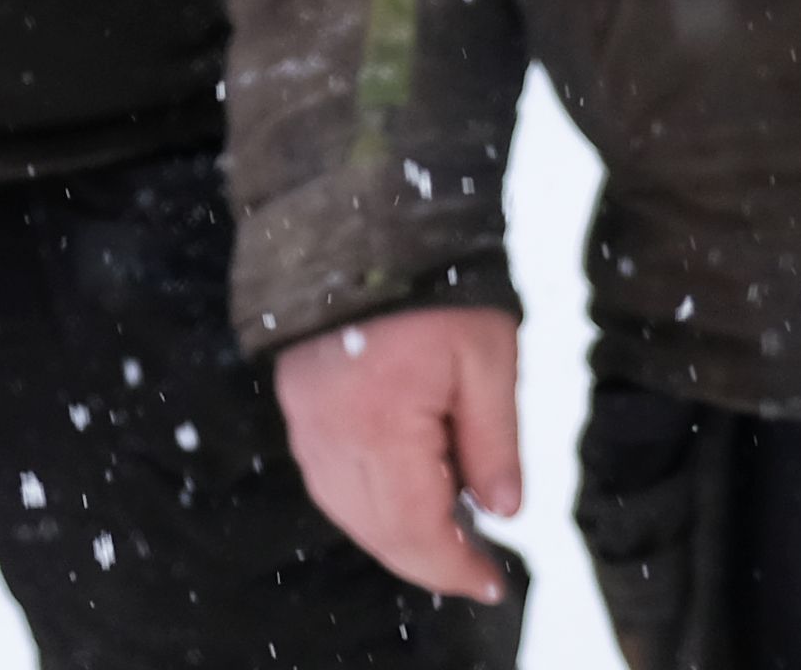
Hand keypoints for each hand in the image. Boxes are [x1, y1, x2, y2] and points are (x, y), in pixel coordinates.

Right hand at [276, 304, 521, 601]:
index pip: (416, 528)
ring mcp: (306, 419)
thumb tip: (503, 511)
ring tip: (446, 541)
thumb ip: (496, 442)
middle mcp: (331, 433)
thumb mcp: (488, 357)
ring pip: (347, 512)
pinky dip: (366, 505)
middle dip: (429, 561)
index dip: (454, 566)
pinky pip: (329, 480)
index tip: (491, 583)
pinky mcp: (297, 402)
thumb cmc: (436, 282)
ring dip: (396, 538)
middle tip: (475, 571)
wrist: (367, 218)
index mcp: (380, 424)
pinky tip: (402, 500)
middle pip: (378, 531)